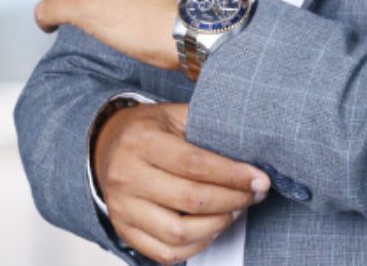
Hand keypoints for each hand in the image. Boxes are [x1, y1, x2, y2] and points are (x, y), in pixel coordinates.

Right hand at [95, 102, 270, 264]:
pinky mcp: (124, 231)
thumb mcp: (174, 114)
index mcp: (142, 141)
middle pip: (189, 200)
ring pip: (177, 233)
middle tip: (255, 194)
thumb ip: (206, 125)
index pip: (194, 164)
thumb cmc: (150, 128)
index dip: (232, 174)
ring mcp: (123, 209)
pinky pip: (164, 253)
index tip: (260, 178)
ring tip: (236, 209)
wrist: (106, 145)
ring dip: (217, 225)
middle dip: (232, 200)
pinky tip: (213, 229)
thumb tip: (250, 144)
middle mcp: (127, 176)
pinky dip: (196, 246)